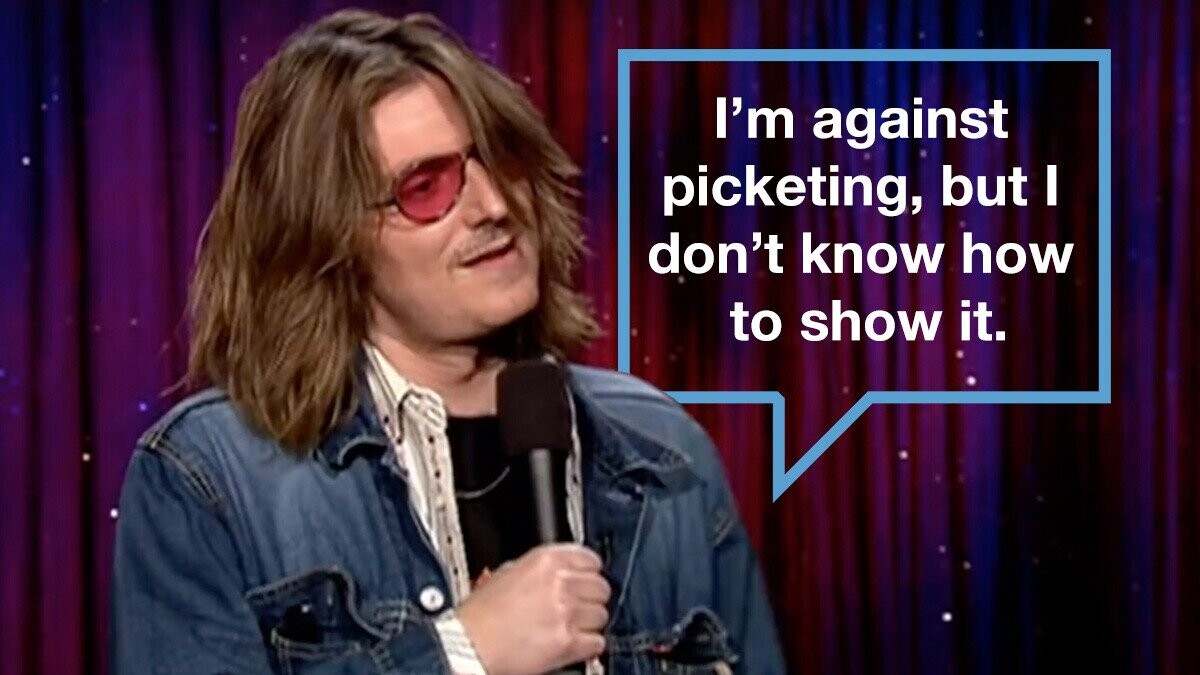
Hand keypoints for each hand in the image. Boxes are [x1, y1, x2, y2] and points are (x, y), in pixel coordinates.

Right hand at [456, 543, 610, 674]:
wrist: (467, 647)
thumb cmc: (479, 616)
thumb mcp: (507, 573)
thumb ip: (541, 570)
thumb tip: (562, 572)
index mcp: (545, 560)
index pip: (591, 559)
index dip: (589, 573)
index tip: (586, 581)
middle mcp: (559, 583)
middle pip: (601, 587)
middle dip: (591, 599)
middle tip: (578, 608)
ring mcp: (566, 612)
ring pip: (602, 615)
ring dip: (589, 624)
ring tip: (570, 628)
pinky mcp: (568, 642)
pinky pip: (597, 642)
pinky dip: (588, 646)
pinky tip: (572, 645)